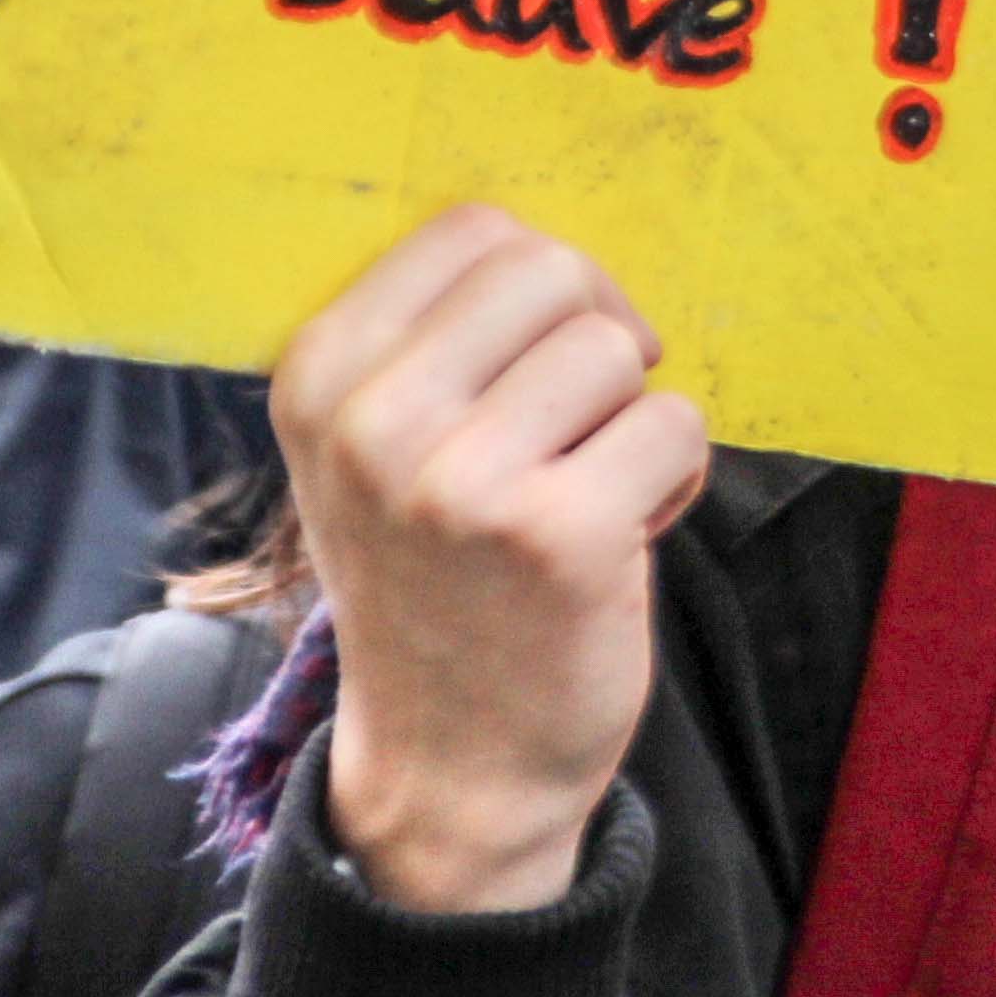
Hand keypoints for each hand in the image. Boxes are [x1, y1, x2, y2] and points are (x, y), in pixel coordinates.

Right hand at [275, 205, 709, 913]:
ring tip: (580, 499)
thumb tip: (545, 229)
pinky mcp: (558, 534)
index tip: (530, 362)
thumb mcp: (373, 448)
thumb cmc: (439, 579)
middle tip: (570, 433)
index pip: (474, 229)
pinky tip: (614, 547)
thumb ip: (432, 335)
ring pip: (620, 349)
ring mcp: (461, 480)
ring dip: (629, 421)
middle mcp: (373, 421)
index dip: (539, 286)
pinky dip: (673, 481)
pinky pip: (677, 426)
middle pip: (554, 271)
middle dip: (591, 340)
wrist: (451, 768)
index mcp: (318, 374)